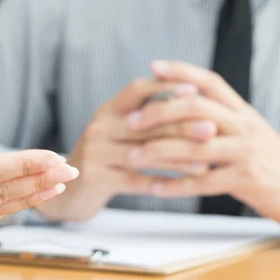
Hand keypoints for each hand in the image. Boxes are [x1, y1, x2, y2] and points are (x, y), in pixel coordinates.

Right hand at [35, 79, 217, 220]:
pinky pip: (136, 180)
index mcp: (106, 111)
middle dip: (182, 126)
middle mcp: (99, 128)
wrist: (67, 192)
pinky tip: (184, 187)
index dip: (164, 87)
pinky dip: (162, 183)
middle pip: (146, 123)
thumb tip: (187, 97)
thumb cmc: (102, 160)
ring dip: (179, 159)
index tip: (194, 89)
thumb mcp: (115, 133)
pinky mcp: (95, 178)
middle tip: (212, 129)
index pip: (137, 90)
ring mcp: (95, 152)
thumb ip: (142, 118)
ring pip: (145, 153)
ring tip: (206, 164)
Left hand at [128, 61, 279, 228]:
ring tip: (132, 157)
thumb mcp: (251, 134)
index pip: (211, 82)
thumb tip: (186, 107)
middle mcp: (245, 126)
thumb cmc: (271, 163)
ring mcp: (247, 152)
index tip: (153, 66)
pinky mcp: (247, 179)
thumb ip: (222, 120)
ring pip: (195, 145)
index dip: (182, 71)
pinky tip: (155, 187)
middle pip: (197, 108)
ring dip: (158, 151)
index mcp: (244, 112)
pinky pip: (203, 181)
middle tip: (130, 121)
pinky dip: (177, 185)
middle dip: (159, 112)